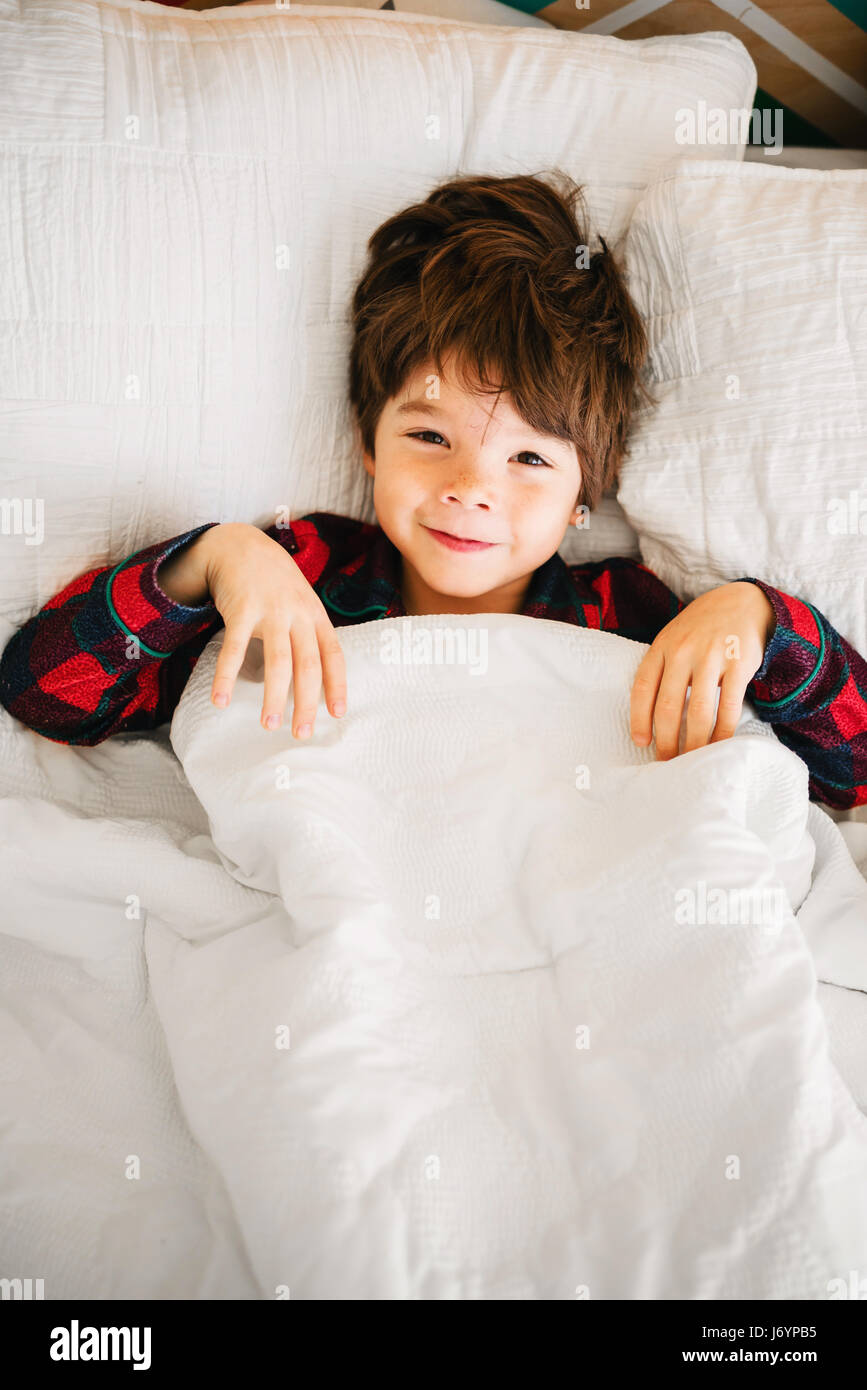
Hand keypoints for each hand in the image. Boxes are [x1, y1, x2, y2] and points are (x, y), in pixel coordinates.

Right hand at [202, 523, 346, 736]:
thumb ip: (310, 633)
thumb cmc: (275, 581)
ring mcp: (270, 611)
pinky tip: (221, 701)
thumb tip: (317, 678)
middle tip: (301, 733)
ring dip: (273, 697)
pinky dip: (227, 677)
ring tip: (268, 725)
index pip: (333, 655)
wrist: (241, 544)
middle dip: (306, 703)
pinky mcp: (241, 610)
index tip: (337, 714)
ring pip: (278, 662)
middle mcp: (298, 614)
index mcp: (316, 616)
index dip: (337, 685)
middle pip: (308, 666)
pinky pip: (235, 650)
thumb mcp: (302, 601)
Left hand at [630, 581, 775, 759]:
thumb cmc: (700, 630)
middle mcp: (683, 652)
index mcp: (662, 647)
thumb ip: (660, 670)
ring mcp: (712, 657)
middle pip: (668, 706)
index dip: (639, 719)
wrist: (741, 602)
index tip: (641, 742)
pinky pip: (729, 707)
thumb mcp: (672, 640)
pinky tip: (718, 745)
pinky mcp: (739, 665)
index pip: (642, 689)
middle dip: (666, 740)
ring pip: (698, 712)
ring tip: (691, 759)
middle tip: (667, 761)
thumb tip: (649, 717)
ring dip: (694, 742)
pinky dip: (723, 732)